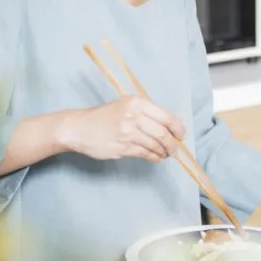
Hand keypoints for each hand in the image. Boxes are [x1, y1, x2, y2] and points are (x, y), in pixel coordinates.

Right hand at [55, 96, 185, 162]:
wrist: (79, 127)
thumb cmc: (104, 116)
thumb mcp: (125, 105)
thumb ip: (145, 113)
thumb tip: (169, 127)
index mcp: (137, 103)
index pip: (166, 117)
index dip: (178, 128)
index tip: (181, 135)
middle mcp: (134, 116)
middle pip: (163, 133)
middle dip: (172, 144)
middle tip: (175, 149)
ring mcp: (128, 133)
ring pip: (155, 145)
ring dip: (164, 152)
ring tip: (165, 154)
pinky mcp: (123, 147)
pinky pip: (145, 154)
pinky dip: (154, 157)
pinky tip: (156, 158)